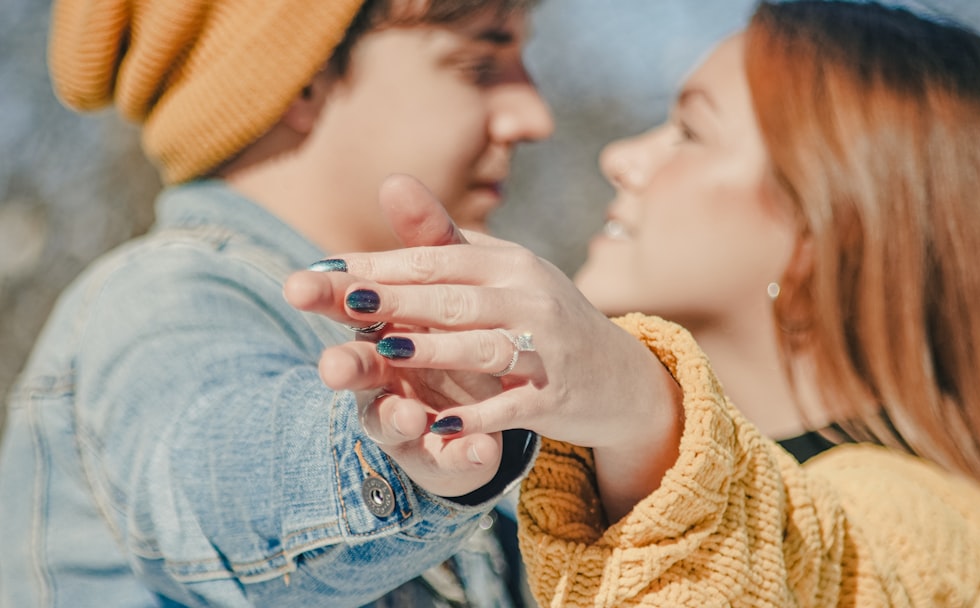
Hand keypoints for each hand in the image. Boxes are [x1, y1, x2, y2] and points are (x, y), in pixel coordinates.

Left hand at [286, 175, 683, 517]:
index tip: (321, 272)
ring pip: (483, 346)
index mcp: (508, 262)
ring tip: (384, 353)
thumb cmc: (540, 316)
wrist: (619, 374)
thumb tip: (389, 182)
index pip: (433, 261)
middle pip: (451, 297)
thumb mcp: (500, 272)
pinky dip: (478, 417)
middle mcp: (529, 296)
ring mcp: (546, 346)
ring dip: (433, 350)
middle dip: (390, 299)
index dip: (377, 267)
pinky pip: (514, 405)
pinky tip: (439, 427)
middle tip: (334, 300)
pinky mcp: (557, 395)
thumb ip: (441, 239)